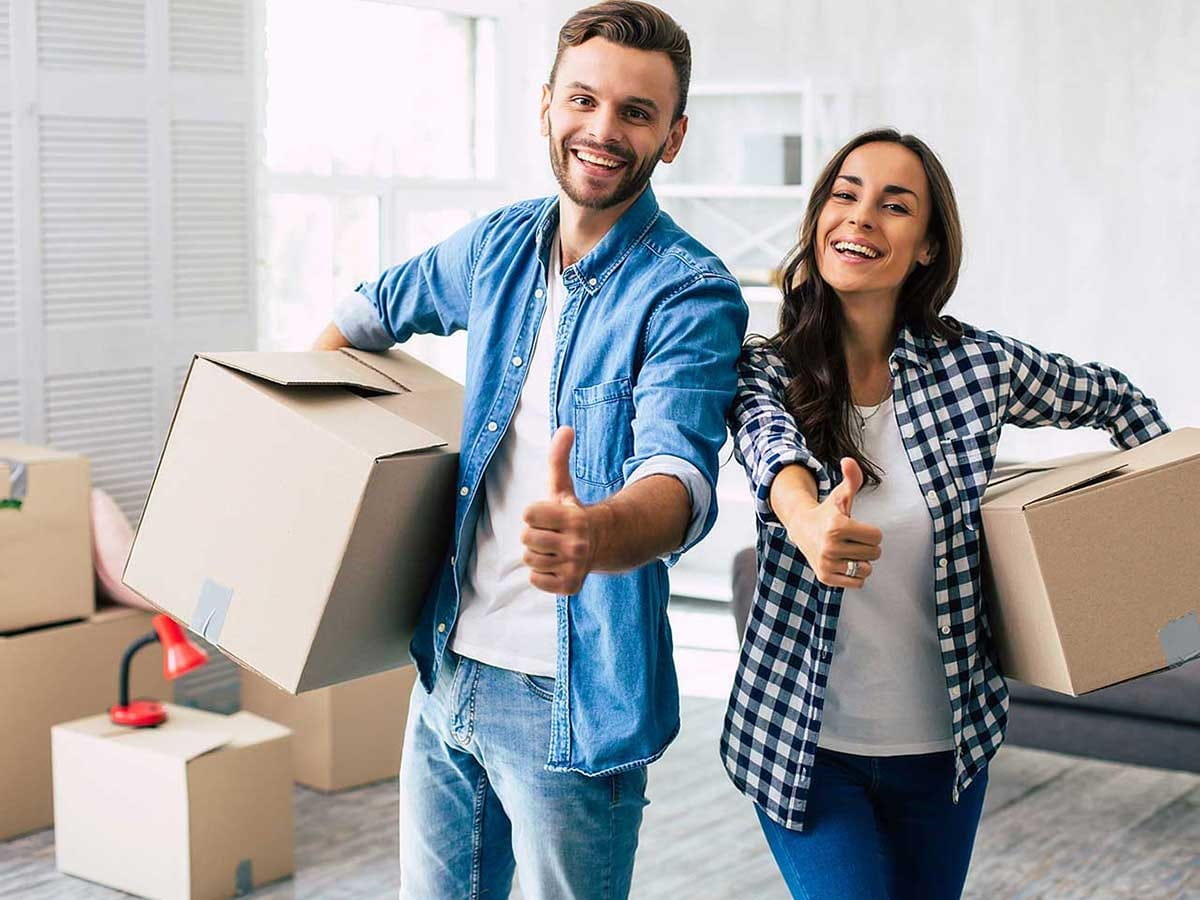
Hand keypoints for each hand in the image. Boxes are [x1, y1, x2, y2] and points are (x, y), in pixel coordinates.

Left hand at [522, 427, 595, 594]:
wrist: (602, 543)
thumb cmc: (572, 514)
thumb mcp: (563, 487)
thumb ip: (559, 458)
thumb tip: (564, 428)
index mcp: (573, 518)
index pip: (527, 515)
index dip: (534, 513)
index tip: (546, 514)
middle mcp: (576, 544)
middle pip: (526, 539)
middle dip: (534, 534)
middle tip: (550, 533)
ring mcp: (574, 566)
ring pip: (530, 560)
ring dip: (538, 554)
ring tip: (554, 549)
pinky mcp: (570, 586)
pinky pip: (536, 580)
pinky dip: (541, 574)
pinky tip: (555, 564)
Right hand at [784, 458, 881, 588]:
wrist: (802, 529)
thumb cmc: (827, 512)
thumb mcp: (840, 495)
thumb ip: (852, 478)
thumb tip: (849, 460)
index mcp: (837, 526)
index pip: (877, 537)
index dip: (871, 532)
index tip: (857, 528)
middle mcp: (830, 546)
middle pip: (874, 553)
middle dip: (867, 546)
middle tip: (852, 540)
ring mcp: (827, 563)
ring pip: (867, 569)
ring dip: (862, 561)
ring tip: (848, 551)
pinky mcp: (825, 577)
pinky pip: (857, 582)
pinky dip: (855, 575)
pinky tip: (844, 562)